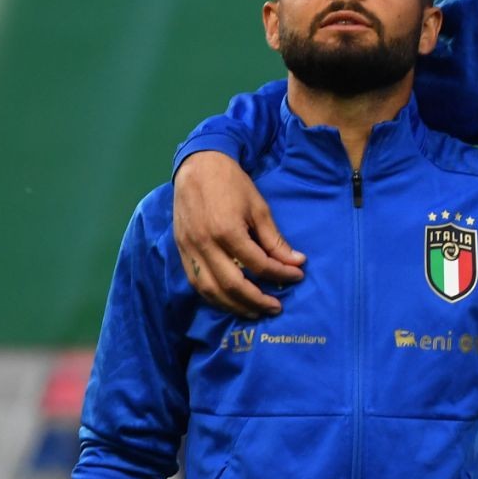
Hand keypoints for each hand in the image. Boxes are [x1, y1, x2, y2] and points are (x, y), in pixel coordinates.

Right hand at [173, 152, 303, 316]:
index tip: (297, 276)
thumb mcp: (259, 208)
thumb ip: (274, 239)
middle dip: (257, 300)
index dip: (280, 274)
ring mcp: (189, 249)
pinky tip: (230, 302)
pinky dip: (214, 297)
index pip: (258, 264)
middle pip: (232, 285)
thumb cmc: (232, 184)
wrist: (198, 167)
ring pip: (210, 290)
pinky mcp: (180, 251)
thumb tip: (296, 262)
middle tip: (276, 307)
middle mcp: (205, 244)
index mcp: (227, 231)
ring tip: (255, 312)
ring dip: (234, 306)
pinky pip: (196, 283)